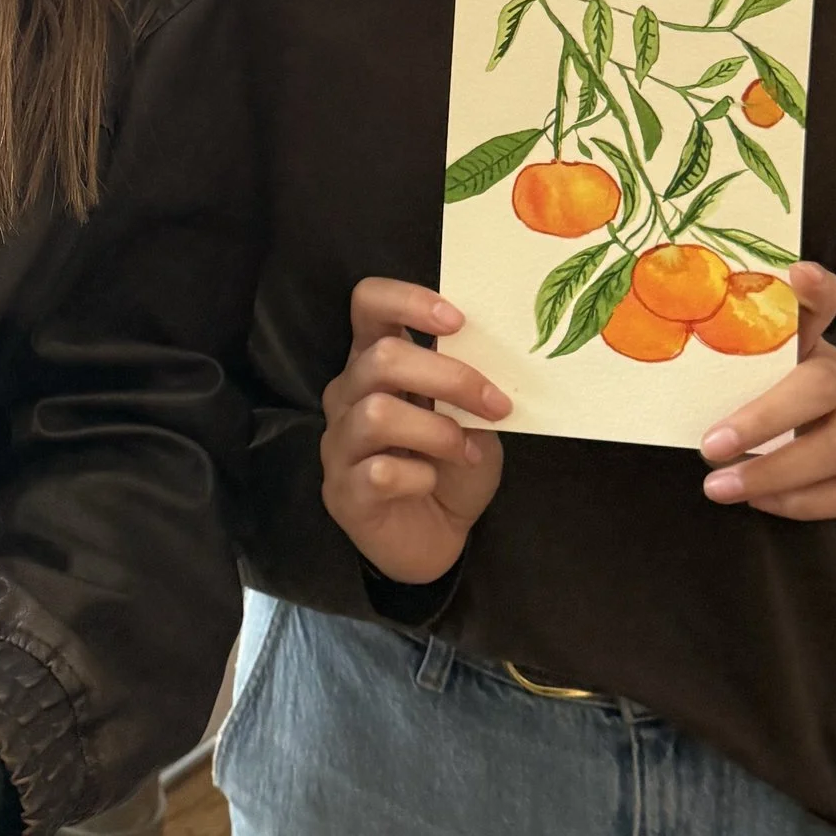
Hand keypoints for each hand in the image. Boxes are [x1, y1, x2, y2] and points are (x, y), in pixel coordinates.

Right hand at [319, 279, 508, 583]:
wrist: (438, 535)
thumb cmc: (450, 465)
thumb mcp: (469, 416)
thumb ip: (467, 385)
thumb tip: (492, 355)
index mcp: (375, 361)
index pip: (369, 303)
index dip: (408, 300)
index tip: (457, 321)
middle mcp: (347, 394)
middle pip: (381, 358)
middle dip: (449, 377)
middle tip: (496, 404)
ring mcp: (339, 443)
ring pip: (377, 413)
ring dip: (438, 431)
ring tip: (466, 452)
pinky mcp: (343, 492)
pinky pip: (379, 472)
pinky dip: (419, 475)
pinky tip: (431, 483)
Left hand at [698, 264, 835, 519]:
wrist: (831, 431)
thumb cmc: (768, 398)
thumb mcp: (747, 373)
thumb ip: (720, 360)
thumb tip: (658, 357)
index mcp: (810, 340)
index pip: (822, 302)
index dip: (816, 289)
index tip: (799, 274)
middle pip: (820, 386)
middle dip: (764, 421)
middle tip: (709, 448)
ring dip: (775, 475)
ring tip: (719, 488)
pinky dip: (809, 503)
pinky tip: (766, 504)